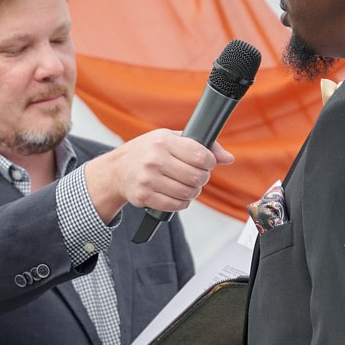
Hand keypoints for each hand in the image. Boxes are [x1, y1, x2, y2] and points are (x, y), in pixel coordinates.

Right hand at [83, 131, 233, 223]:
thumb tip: (228, 158)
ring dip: (193, 192)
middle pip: (197, 177)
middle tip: (197, 176)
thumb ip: (201, 146)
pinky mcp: (144, 196)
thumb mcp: (171, 139)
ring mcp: (148, 179)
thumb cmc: (147, 152)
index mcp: (163, 141)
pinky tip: (176, 194)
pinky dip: (182, 202)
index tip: (206, 163)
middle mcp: (154, 159)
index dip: (210, 162)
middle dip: (202, 179)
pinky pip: (176, 205)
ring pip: (188, 193)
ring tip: (186, 186)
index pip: (201, 155)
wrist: (116, 170)